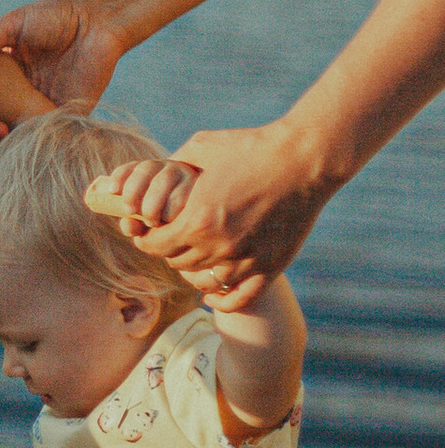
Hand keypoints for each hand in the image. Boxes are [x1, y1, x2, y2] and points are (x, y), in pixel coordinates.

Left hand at [87, 125, 334, 309]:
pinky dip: (222, 300)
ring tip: (192, 259)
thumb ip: (173, 163)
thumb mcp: (202, 147)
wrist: (302, 159)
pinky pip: (239, 299)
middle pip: (177, 263)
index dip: (146, 238)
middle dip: (168, 251)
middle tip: (171, 240)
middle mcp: (218, 246)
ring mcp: (246, 260)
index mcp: (196, 220)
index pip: (155, 244)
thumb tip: (151, 173)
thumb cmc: (250, 147)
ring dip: (193, 272)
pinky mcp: (270, 267)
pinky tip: (211, 295)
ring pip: (204, 281)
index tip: (147, 232)